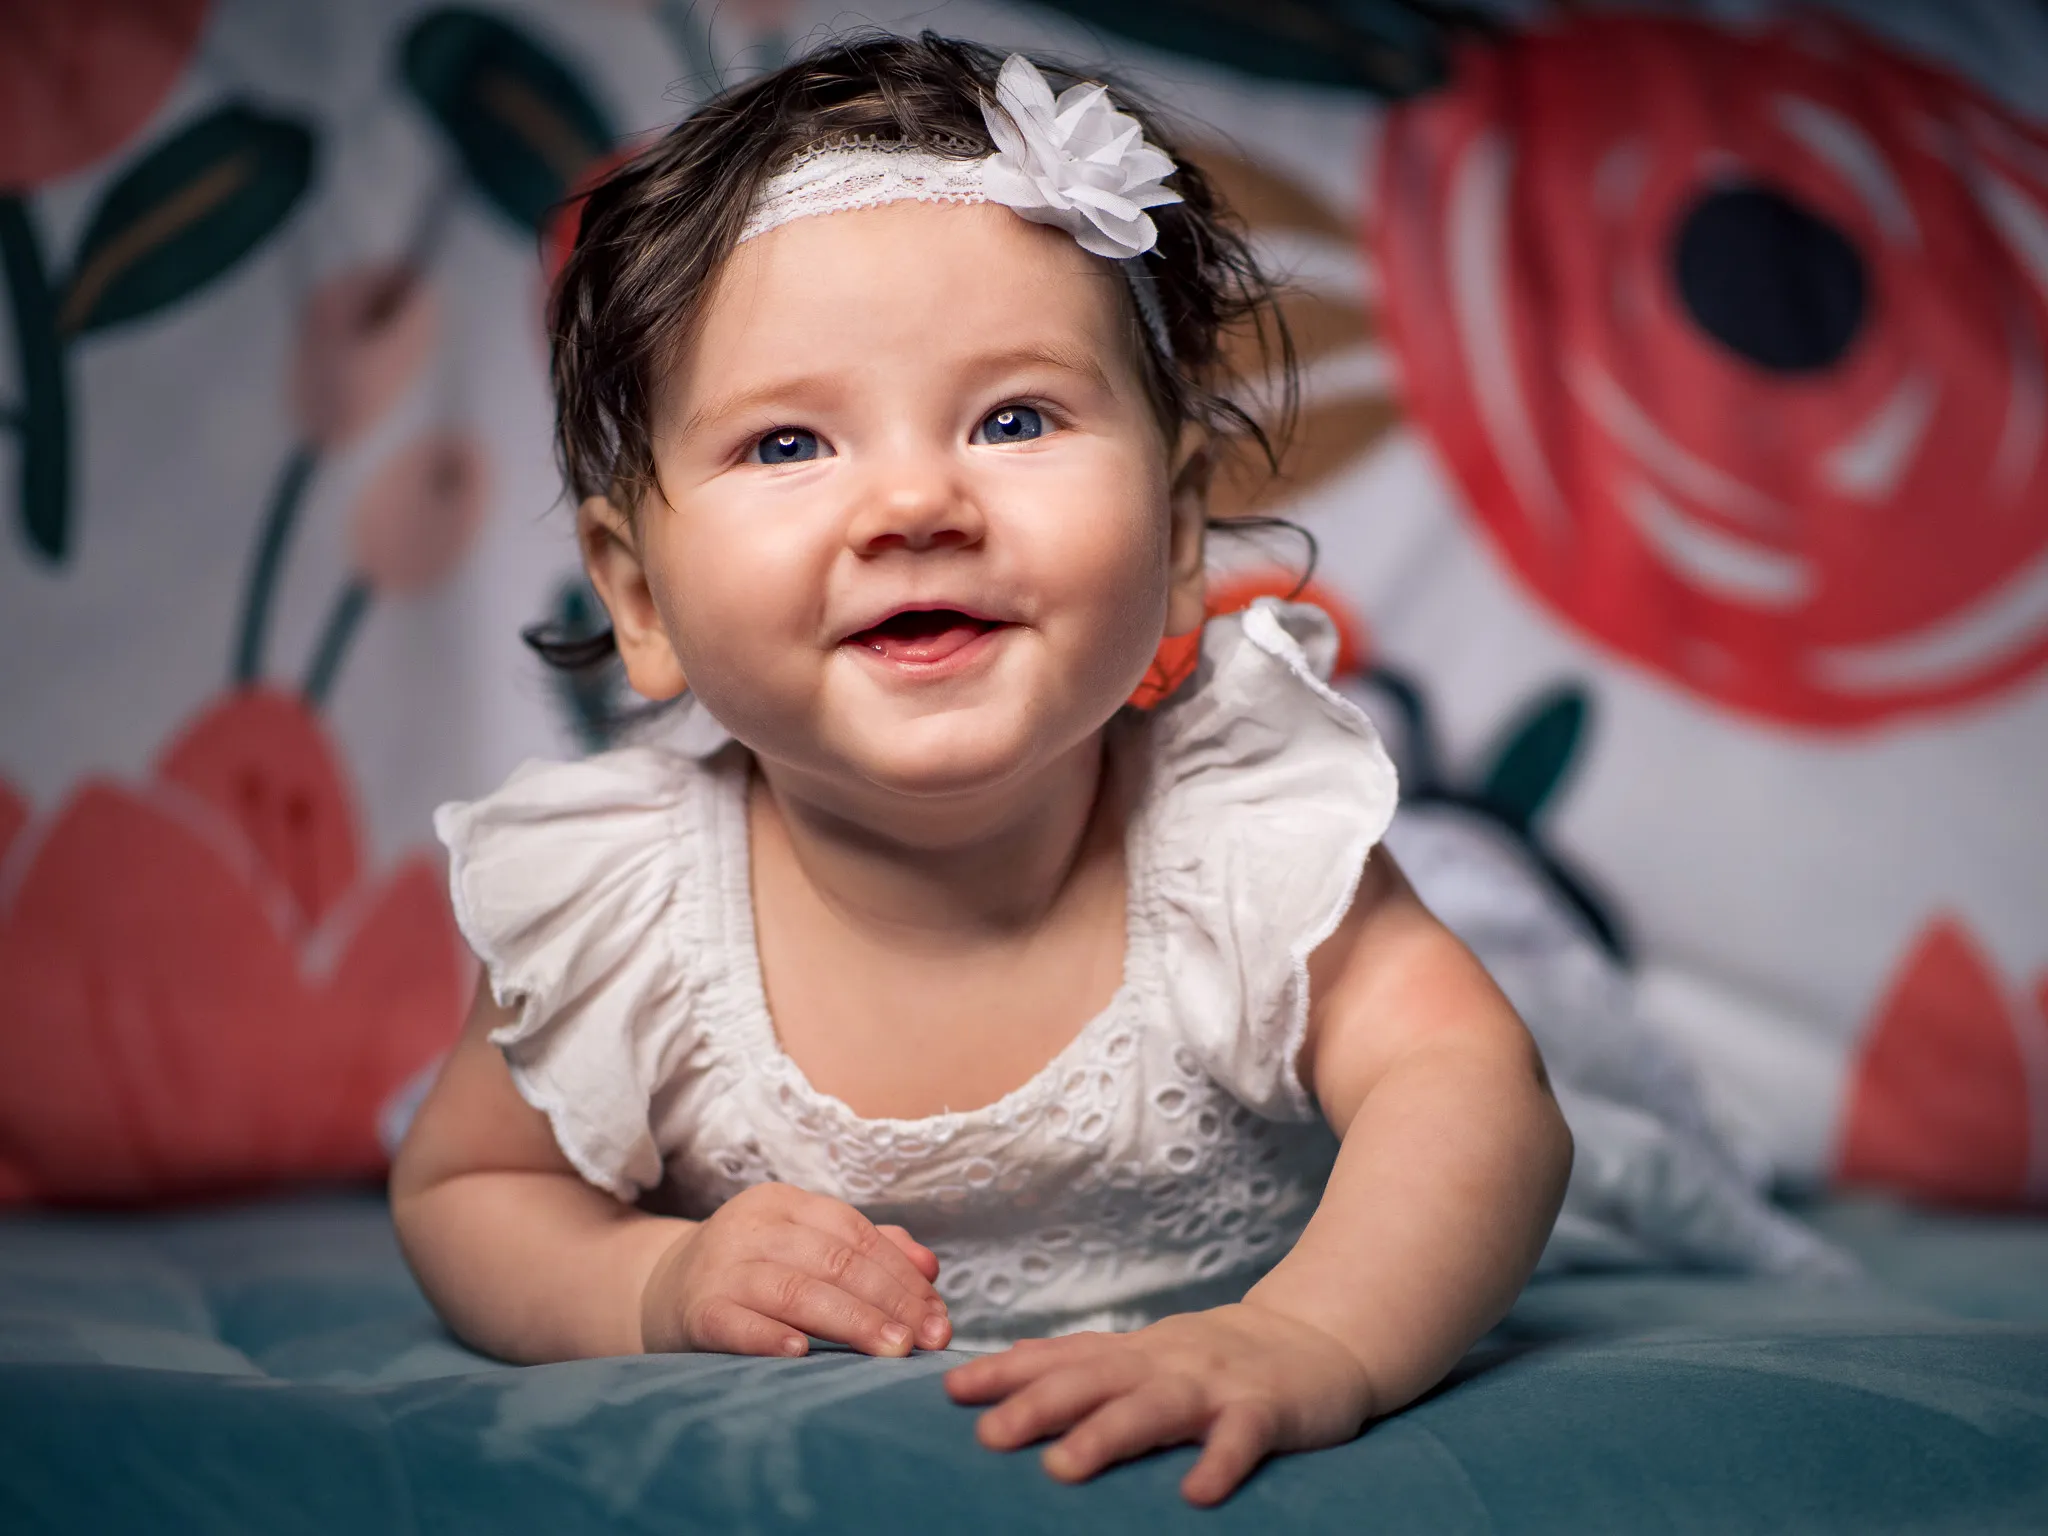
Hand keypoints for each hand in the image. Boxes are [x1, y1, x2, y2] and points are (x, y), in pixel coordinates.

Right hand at [640, 1182, 951, 1357]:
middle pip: (834, 1261)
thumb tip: (929, 1267)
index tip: (938, 1316)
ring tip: (893, 1349)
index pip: (856, 1234)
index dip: (902, 1276)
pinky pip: (736, 1322)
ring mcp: (721, 1266)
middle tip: (927, 1339)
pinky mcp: (696, 1309)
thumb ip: (869, 1251)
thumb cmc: (752, 1271)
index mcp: (786, 1203)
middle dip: (889, 1301)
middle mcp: (752, 1226)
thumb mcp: (805, 1247)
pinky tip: (802, 1353)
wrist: (661, 1290)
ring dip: (851, 1321)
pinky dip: (769, 1336)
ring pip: (795, 1289)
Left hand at [944, 1303, 1374, 1504]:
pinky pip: (1241, 1439)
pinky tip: (1195, 1494)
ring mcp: (1216, 1385)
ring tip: (1062, 1469)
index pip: (1063, 1356)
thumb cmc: (1218, 1359)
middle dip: (1038, 1404)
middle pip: (1095, 1378)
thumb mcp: (1150, 1353)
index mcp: (1136, 1352)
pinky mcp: (1265, 1411)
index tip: (951, 1389)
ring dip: (1106, 1435)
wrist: (1319, 1340)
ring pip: (1154, 1407)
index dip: (1007, 1371)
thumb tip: (1012, 1362)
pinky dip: (1218, 1463)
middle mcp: (1166, 1362)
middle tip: (988, 1435)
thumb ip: (1089, 1361)